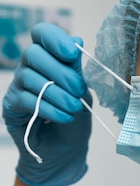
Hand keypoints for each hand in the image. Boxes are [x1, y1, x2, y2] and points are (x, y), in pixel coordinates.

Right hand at [2, 22, 91, 185]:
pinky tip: (64, 117)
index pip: (41, 34)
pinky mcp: (11, 106)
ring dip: (57, 94)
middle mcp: (29, 67)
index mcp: (48, 57)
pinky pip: (26, 100)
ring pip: (30, 78)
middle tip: (79, 90)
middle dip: (59, 71)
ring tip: (74, 108)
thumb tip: (77, 39)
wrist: (67, 151)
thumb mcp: (81, 91)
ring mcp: (17, 86)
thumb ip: (76, 69)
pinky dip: (49, 108)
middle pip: (33, 53)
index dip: (54, 38)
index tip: (72, 53)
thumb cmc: (75, 118)